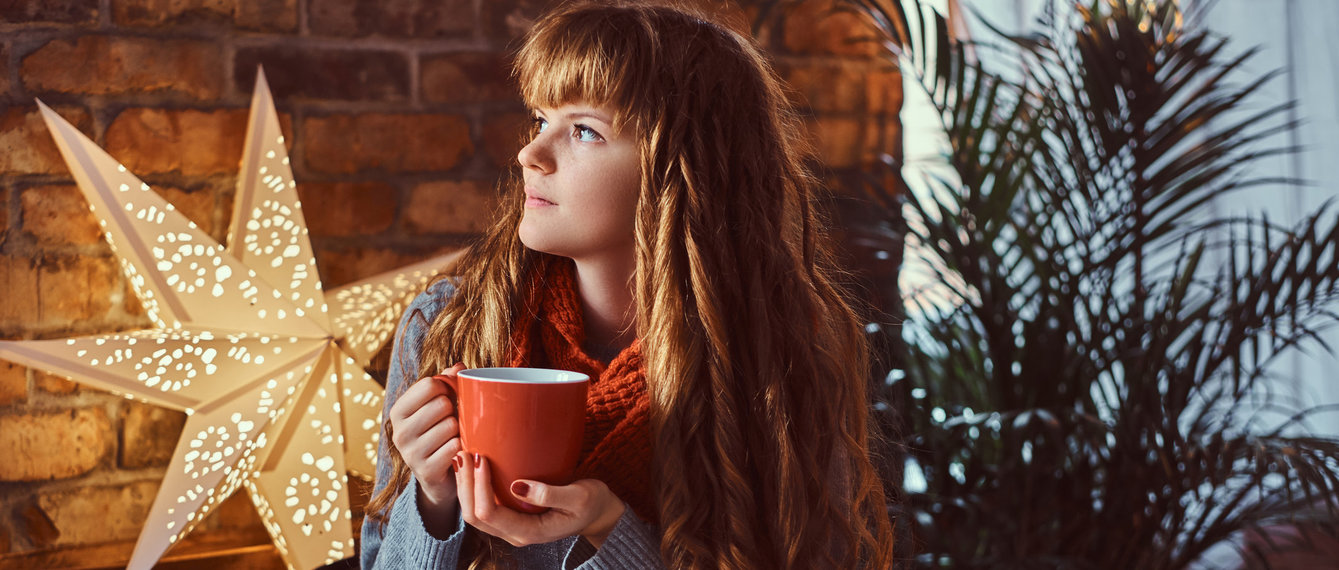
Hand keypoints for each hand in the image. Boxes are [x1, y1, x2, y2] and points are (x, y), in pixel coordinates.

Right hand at [388, 363, 465, 531]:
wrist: (439, 478)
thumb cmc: (440, 433)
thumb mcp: (439, 406)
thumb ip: (447, 382)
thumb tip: (459, 366)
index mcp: (399, 411)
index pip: (430, 384)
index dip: (448, 388)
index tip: (450, 397)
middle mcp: (399, 431)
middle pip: (441, 404)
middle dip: (454, 411)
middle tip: (453, 421)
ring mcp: (410, 453)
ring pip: (450, 426)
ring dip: (459, 431)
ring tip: (453, 438)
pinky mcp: (425, 471)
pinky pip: (454, 447)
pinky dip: (461, 448)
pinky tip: (457, 453)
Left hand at [455, 452, 626, 547]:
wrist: (597, 514)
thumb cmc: (591, 503)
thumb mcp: (580, 497)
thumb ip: (550, 494)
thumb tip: (518, 485)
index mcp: (529, 532)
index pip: (490, 513)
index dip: (480, 486)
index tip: (482, 458)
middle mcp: (515, 534)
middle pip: (474, 516)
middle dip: (465, 485)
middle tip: (464, 453)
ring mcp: (511, 527)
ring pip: (474, 513)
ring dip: (465, 486)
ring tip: (462, 457)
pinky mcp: (511, 517)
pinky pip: (483, 506)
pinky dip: (473, 487)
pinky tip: (471, 467)